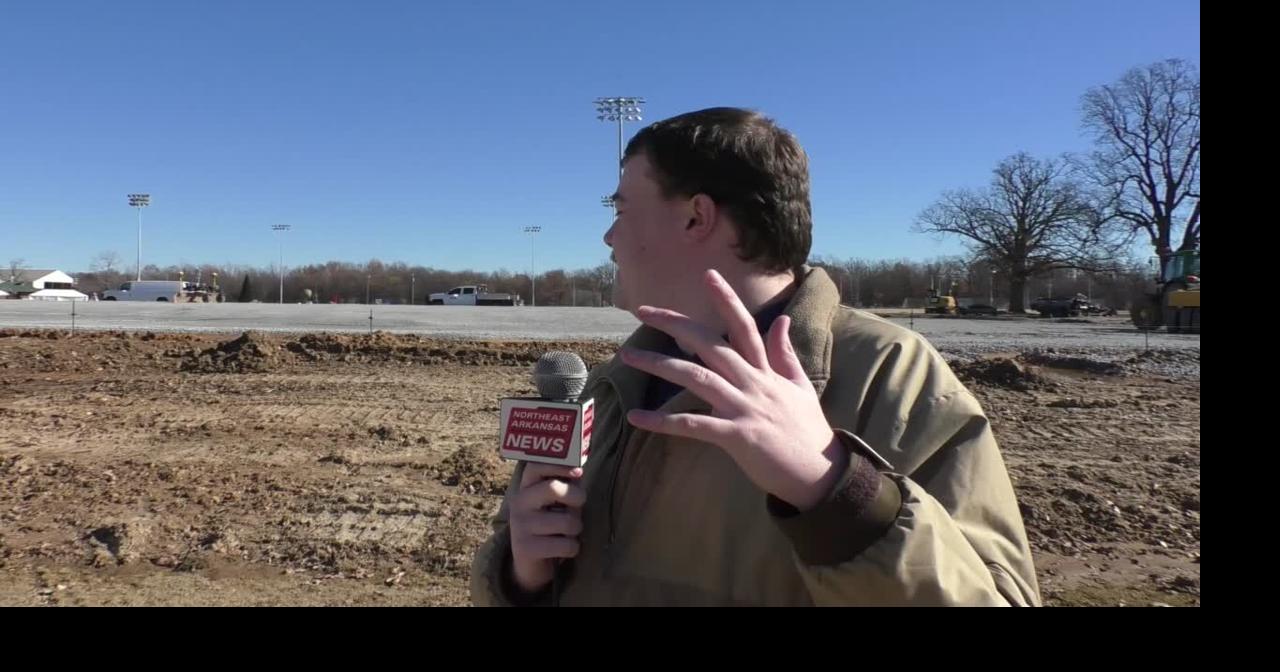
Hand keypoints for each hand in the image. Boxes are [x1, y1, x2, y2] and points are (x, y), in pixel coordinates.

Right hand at [508, 462, 585, 592]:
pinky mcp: (526, 548)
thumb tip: (581, 468)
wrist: (529, 564)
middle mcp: (519, 502)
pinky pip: (566, 545)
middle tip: (578, 507)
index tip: (578, 472)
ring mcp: (520, 525)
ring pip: (567, 522)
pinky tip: (563, 550)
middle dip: (576, 498)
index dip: (559, 465)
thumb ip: (567, 483)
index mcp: (526, 486)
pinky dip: (573, 548)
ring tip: (567, 533)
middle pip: (554, 488)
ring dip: (576, 529)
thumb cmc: (551, 524)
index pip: (536, 465)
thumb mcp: (558, 501)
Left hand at [620, 270, 846, 510]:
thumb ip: (785, 353)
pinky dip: (662, 422)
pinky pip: (693, 426)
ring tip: (628, 357)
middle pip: (710, 343)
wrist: (820, 473)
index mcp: (766, 371)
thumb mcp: (800, 386)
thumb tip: (782, 320)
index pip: (744, 326)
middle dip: (675, 324)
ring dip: (659, 365)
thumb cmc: (807, 431)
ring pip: (696, 377)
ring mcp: (744, 408)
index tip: (708, 274)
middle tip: (643, 311)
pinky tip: (636, 419)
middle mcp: (753, 383)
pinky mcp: (737, 436)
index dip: (726, 299)